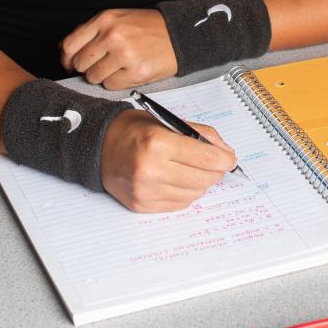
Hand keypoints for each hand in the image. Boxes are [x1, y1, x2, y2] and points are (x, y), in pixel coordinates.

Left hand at [60, 8, 176, 89]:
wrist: (178, 34)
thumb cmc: (147, 27)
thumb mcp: (117, 18)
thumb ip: (91, 31)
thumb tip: (66, 49)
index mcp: (105, 20)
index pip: (69, 45)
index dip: (66, 59)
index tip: (70, 64)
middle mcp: (112, 36)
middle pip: (80, 64)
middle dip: (87, 67)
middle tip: (100, 64)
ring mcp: (124, 55)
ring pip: (94, 77)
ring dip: (102, 76)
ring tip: (117, 67)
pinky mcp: (136, 72)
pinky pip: (111, 86)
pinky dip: (116, 82)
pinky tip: (127, 71)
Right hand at [100, 109, 237, 211]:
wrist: (98, 147)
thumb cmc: (133, 131)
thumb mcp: (168, 121)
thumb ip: (200, 134)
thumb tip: (225, 154)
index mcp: (159, 144)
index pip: (208, 159)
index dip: (225, 160)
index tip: (229, 159)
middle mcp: (151, 170)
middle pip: (204, 180)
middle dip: (215, 172)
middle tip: (213, 165)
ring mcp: (145, 191)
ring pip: (194, 194)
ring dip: (199, 183)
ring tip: (190, 170)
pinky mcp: (141, 205)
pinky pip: (179, 204)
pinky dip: (184, 193)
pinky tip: (176, 180)